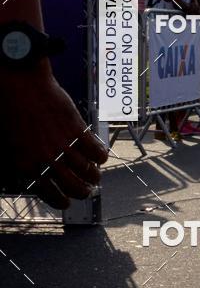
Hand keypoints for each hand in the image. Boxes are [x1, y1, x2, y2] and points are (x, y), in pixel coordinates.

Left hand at [0, 66, 108, 208]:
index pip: (49, 194)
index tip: (67, 202)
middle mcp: (47, 159)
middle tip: (86, 190)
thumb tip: (42, 175)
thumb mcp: (11, 144)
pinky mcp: (77, 130)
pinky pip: (95, 150)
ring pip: (87, 171)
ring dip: (94, 177)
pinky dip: (101, 157)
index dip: (62, 201)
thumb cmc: (11, 111)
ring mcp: (63, 145)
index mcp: (27, 165)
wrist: (21, 85)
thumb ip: (27, 162)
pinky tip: (101, 157)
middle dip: (82, 192)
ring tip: (95, 176)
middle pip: (73, 186)